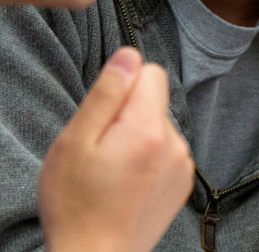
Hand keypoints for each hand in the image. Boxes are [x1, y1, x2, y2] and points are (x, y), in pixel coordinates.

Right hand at [39, 47, 194, 251]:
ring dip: (135, 138)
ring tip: (109, 171)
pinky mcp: (181, 183)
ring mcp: (182, 166)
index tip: (101, 115)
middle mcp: (175, 144)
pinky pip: (164, 151)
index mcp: (149, 129)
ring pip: (157, 126)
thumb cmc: (76, 204)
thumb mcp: (75, 141)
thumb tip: (129, 55)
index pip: (150, 71)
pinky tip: (124, 184)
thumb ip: (106, 94)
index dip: (120, 86)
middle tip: (98, 149)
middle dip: (125, 114)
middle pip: (153, 100)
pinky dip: (146, 159)